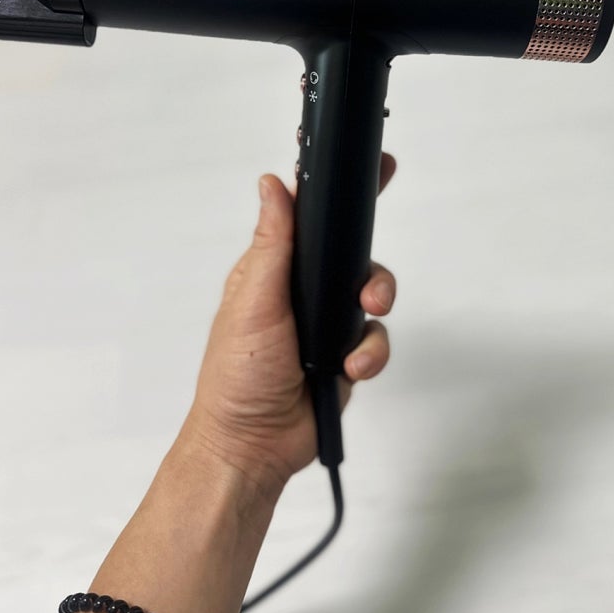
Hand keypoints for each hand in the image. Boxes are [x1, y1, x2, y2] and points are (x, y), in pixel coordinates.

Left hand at [183, 154, 396, 492]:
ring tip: (357, 333)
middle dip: (370, 265)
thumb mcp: (254, 299)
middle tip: (369, 285)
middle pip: (353, 253)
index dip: (339, 193)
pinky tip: (349, 369)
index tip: (374, 169)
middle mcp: (304, 289)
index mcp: (275, 267)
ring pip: (372, 294)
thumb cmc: (237, 374)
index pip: (311, 217)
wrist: (253, 443)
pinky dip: (370, 354)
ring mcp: (327, 322)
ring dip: (374, 310)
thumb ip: (272, 242)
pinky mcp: (346, 354)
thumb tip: (272, 183)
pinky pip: (376, 340)